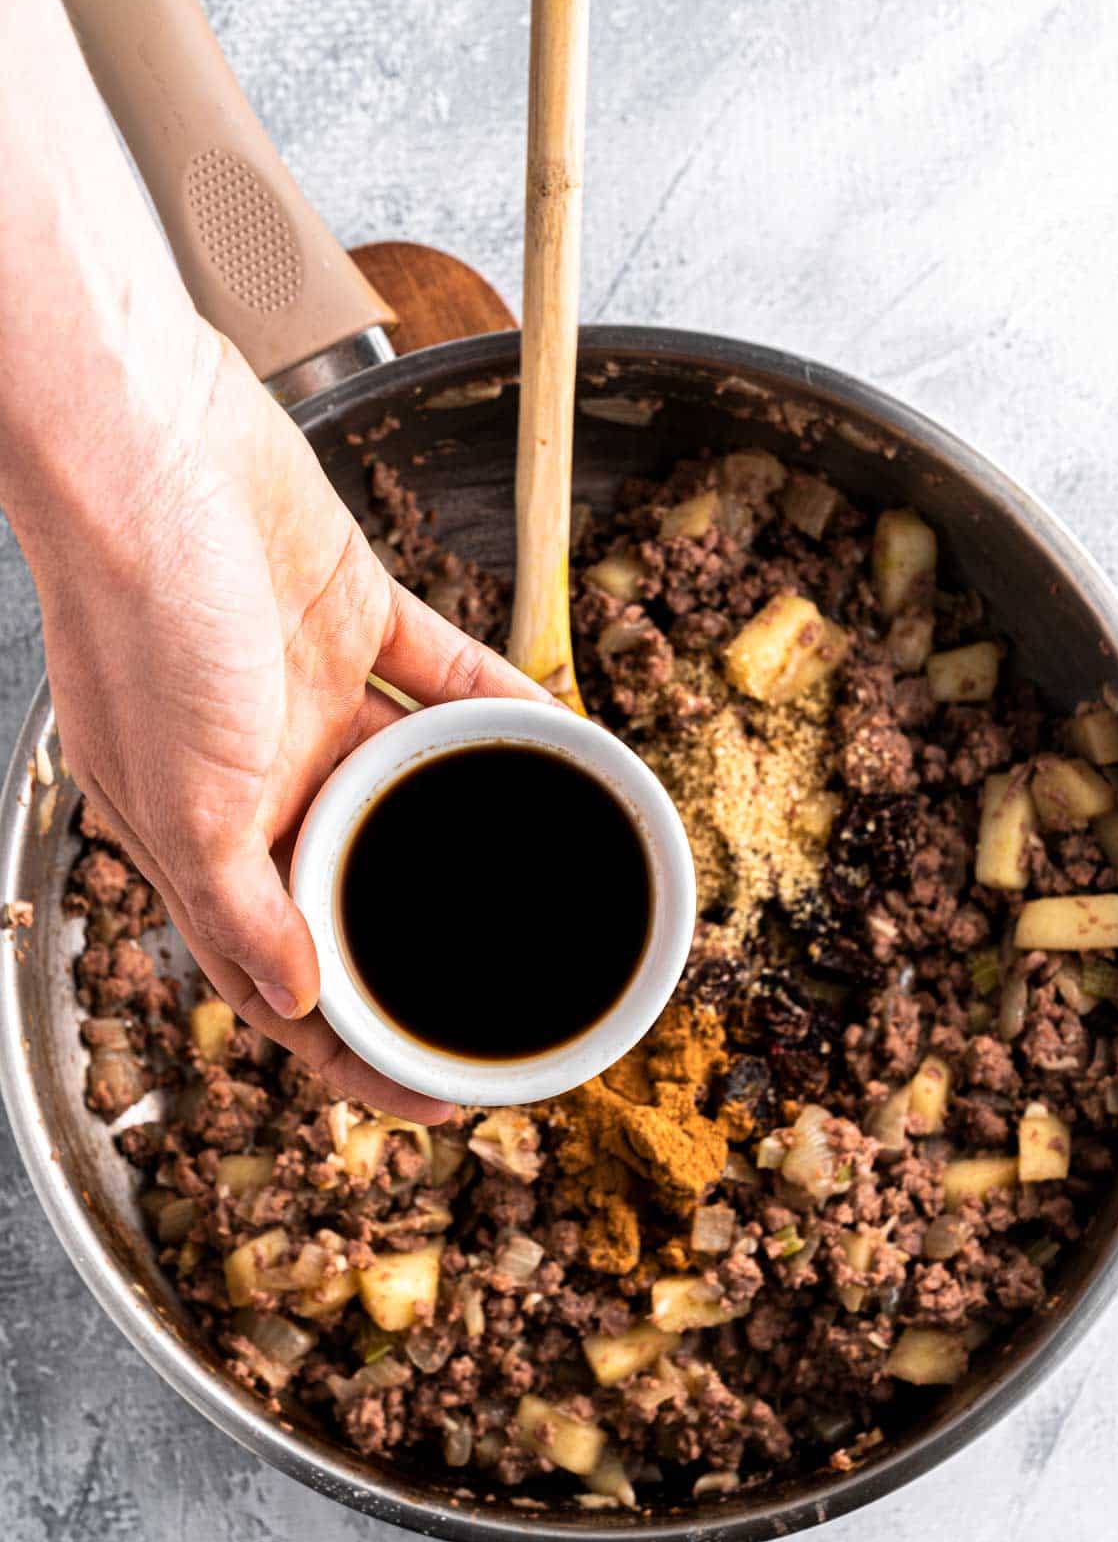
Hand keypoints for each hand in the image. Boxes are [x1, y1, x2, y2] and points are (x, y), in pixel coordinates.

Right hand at [16, 318, 546, 1119]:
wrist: (144, 445)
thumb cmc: (138, 613)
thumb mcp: (178, 794)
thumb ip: (236, 904)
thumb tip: (295, 1001)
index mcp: (202, 833)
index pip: (279, 971)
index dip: (347, 1045)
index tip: (426, 1096)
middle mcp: (256, 773)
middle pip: (357, 885)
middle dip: (422, 946)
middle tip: (508, 999)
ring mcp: (306, 695)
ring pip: (409, 780)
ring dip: (469, 819)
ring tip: (551, 867)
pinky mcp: (350, 614)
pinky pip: (444, 673)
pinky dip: (497, 701)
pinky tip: (556, 731)